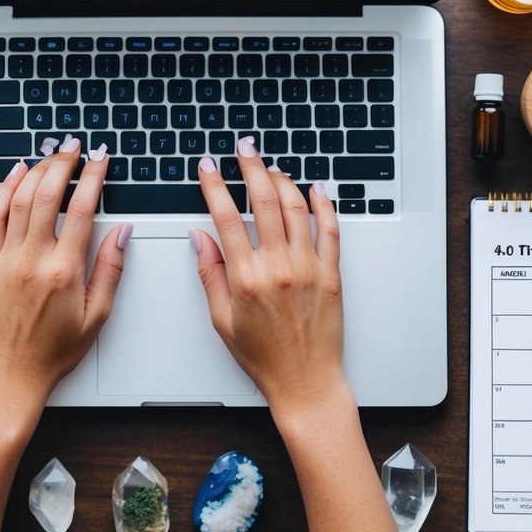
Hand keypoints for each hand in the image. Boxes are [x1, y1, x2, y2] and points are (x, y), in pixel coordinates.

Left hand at [0, 137, 129, 403]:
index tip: (101, 160)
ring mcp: (7, 260)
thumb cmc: (54, 350)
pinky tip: (16, 174)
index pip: (81, 210)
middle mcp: (33, 260)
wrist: (12, 373)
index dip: (93, 178)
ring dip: (36, 171)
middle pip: (48, 195)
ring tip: (51, 155)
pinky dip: (4, 190)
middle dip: (64, 164)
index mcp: (64, 272)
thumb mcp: (96, 315)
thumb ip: (110, 270)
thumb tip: (120, 233)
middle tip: (75, 148)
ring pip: (20, 200)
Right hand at [191, 136, 345, 415]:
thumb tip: (200, 237)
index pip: (226, 217)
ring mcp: (309, 268)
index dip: (214, 185)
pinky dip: (324, 205)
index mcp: (246, 278)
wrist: (306, 382)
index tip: (207, 167)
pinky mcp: (332, 275)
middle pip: (264, 202)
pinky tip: (316, 189)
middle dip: (251, 168)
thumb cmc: (263, 357)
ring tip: (272, 167)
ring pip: (297, 208)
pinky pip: (330, 230)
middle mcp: (279, 267)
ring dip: (283, 180)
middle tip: (244, 148)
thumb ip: (210, 274)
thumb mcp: (222, 320)